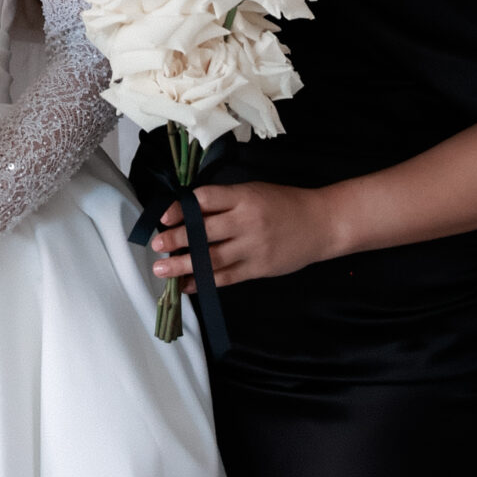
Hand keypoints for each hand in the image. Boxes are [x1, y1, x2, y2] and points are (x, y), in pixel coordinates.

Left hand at [152, 181, 342, 291]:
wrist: (321, 224)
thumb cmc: (282, 203)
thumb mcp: (253, 192)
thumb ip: (224, 201)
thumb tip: (187, 212)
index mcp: (243, 196)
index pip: (205, 200)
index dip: (181, 209)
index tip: (163, 217)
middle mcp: (246, 222)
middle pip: (204, 231)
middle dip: (176, 239)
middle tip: (155, 245)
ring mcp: (252, 248)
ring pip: (212, 258)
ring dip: (184, 265)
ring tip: (162, 270)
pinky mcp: (259, 269)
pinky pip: (227, 277)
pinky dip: (204, 282)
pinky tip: (186, 284)